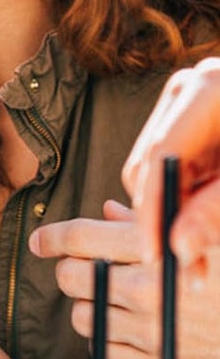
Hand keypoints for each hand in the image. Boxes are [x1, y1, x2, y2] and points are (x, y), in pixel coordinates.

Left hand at [31, 201, 219, 358]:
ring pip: (81, 316)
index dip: (53, 237)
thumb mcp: (214, 235)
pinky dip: (104, 339)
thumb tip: (109, 211)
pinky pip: (101, 352)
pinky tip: (124, 329)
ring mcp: (151, 333)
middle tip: (86, 269)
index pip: (82, 238)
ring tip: (112, 300)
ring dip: (88, 306)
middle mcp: (149, 292)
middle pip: (70, 277)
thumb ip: (157, 221)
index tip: (41, 241)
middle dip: (71, 269)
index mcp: (161, 251)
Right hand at [122, 57, 219, 263]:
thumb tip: (180, 245)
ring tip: (204, 258)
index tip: (157, 255)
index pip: (160, 157)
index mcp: (208, 89)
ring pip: (156, 172)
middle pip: (149, 166)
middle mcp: (189, 91)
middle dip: (166, 219)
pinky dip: (187, 201)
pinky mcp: (193, 123)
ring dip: (177, 215)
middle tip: (189, 269)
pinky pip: (173, 169)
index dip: (154, 211)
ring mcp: (188, 105)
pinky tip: (206, 224)